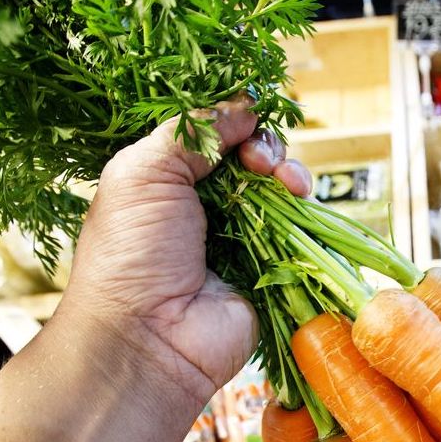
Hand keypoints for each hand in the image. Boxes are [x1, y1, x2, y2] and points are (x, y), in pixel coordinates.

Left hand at [61, 95, 311, 408]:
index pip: (216, 138)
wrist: (150, 337)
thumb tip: (245, 105)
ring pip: (283, 192)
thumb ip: (194, 131)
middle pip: (255, 159)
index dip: (235, 125)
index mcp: (169, 180)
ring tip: (288, 184)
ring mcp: (245, 239)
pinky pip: (303, 232)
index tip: (242, 131)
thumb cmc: (131, 253)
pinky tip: (302, 203)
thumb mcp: (145, 171)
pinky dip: (309, 212)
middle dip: (266, 149)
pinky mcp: (274, 269)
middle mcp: (208, 206)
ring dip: (291, 175)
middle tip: (261, 163)